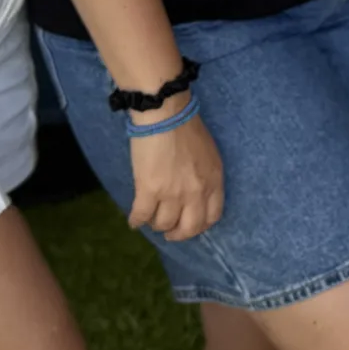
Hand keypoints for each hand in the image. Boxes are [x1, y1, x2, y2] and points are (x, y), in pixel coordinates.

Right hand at [126, 109, 224, 242]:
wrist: (166, 114)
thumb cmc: (188, 128)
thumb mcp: (209, 155)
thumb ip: (206, 177)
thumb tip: (195, 195)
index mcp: (214, 181)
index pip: (212, 217)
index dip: (199, 226)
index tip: (190, 226)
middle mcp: (196, 192)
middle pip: (189, 228)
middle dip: (178, 234)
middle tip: (169, 233)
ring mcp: (172, 194)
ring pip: (163, 224)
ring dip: (156, 224)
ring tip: (151, 218)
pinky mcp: (149, 190)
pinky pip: (141, 216)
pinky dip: (136, 221)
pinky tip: (134, 221)